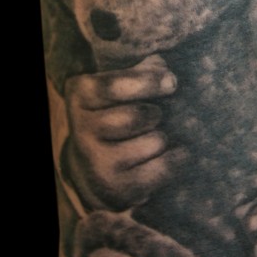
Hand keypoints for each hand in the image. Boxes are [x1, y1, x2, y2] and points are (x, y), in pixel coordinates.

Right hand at [63, 54, 185, 209]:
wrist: (94, 165)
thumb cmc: (116, 111)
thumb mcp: (120, 85)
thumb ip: (141, 69)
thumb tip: (164, 69)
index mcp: (81, 94)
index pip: (112, 86)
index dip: (147, 82)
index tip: (172, 83)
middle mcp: (81, 128)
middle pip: (137, 117)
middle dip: (155, 114)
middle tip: (154, 116)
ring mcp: (96, 161)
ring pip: (154, 142)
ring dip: (161, 138)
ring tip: (151, 139)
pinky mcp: (115, 187)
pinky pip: (162, 168)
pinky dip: (175, 160)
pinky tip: (173, 155)